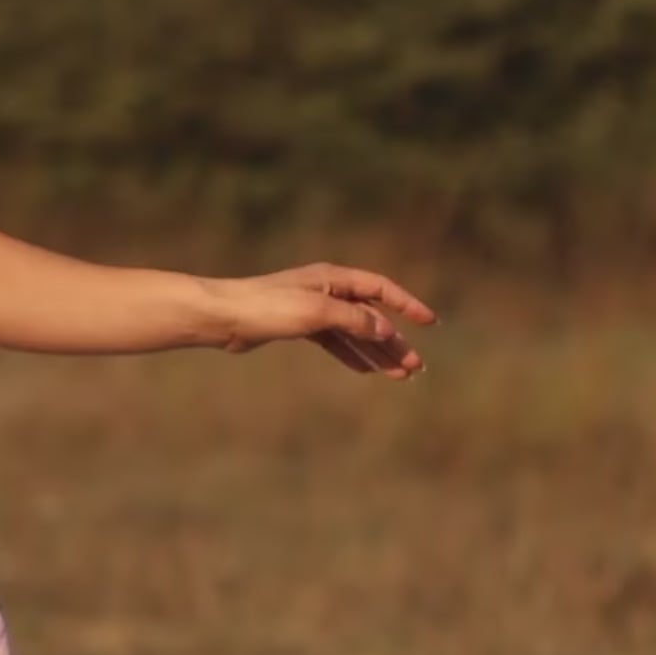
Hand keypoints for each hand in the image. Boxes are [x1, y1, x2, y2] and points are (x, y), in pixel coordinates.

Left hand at [204, 264, 436, 376]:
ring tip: (398, 375)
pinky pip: (334, 341)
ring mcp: (314, 308)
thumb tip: (385, 330)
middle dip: (395, 341)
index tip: (430, 322)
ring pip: (354, 333)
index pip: (381, 289)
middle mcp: (328, 290)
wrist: (225, 317)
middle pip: (371, 316)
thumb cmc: (268, 307)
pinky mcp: (299, 325)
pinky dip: (351, 355)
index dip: (407, 305)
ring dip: (376, 353)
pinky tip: (365, 370)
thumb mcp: (316, 312)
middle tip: (415, 367)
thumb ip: (353, 320)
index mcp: (334, 279)